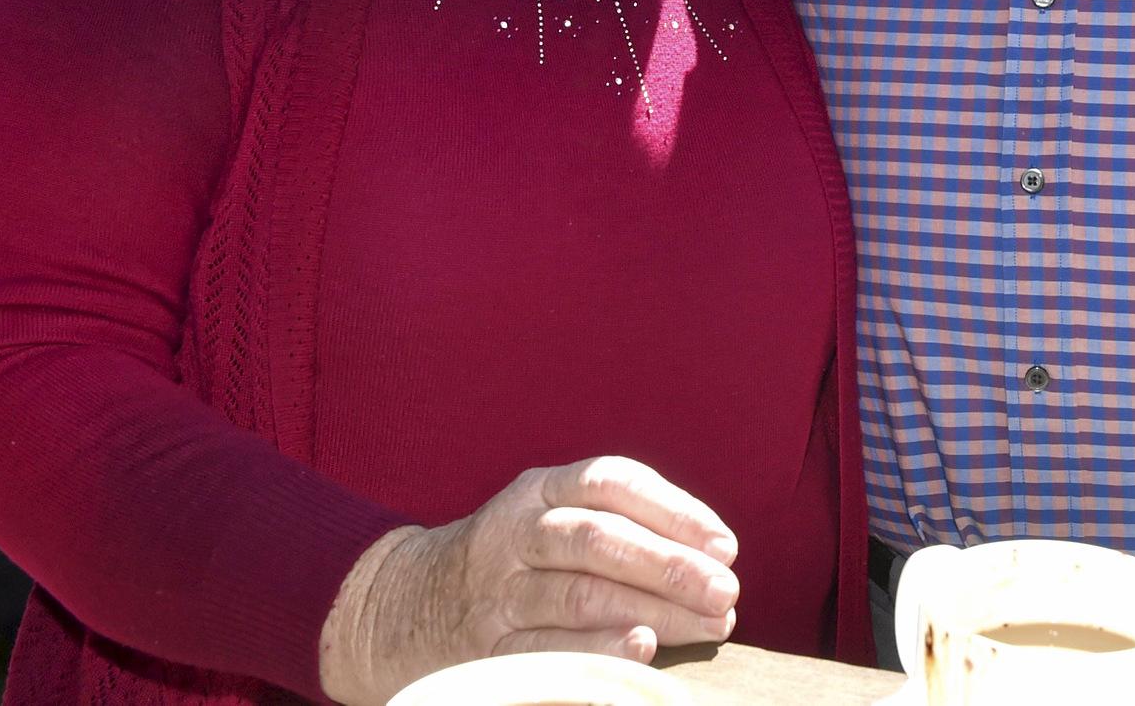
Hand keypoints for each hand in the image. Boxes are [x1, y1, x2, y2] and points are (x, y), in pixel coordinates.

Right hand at [317, 459, 740, 704]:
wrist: (407, 604)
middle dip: (670, 565)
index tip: (725, 544)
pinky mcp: (485, 647)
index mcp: (540, 491)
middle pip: (598, 539)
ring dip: (651, 611)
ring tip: (707, 623)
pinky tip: (642, 651)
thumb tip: (713, 555)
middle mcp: (516, 532)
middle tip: (727, 591)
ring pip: (579, 595)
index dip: (673, 509)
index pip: (611, 482)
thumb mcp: (553, 518)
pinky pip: (545, 648)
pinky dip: (596, 650)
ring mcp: (497, 591)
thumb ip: (620, 524)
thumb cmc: (518, 559)